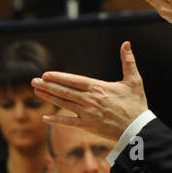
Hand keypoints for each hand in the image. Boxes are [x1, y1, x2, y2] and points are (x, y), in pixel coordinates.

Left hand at [33, 42, 148, 142]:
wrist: (138, 129)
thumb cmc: (136, 104)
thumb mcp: (134, 80)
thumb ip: (128, 61)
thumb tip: (126, 43)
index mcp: (98, 88)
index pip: (74, 81)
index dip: (58, 78)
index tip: (45, 74)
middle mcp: (90, 100)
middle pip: (65, 91)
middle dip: (48, 86)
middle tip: (33, 81)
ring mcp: (87, 114)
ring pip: (64, 104)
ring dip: (48, 98)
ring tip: (36, 91)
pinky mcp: (88, 126)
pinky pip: (69, 122)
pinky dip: (56, 120)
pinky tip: (45, 117)